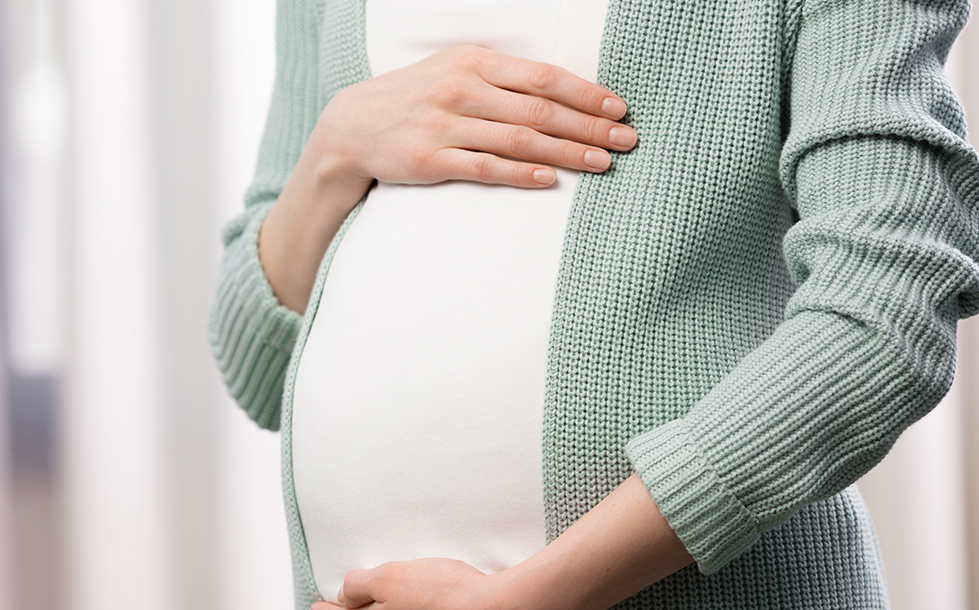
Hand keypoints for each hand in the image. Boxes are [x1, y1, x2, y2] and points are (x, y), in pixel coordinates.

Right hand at [311, 43, 636, 192]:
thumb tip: (562, 93)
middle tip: (626, 141)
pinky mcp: (430, 161)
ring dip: (566, 151)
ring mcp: (444, 125)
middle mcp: (461, 89)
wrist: (351, 127)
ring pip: (518, 139)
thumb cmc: (417, 99)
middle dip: (588, 125)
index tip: (620, 108)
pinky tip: (549, 179)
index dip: (585, 92)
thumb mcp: (456, 70)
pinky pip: (484, 168)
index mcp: (474, 61)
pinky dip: (519, 173)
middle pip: (539, 109)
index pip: (542, 76)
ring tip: (602, 163)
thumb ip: (502, 79)